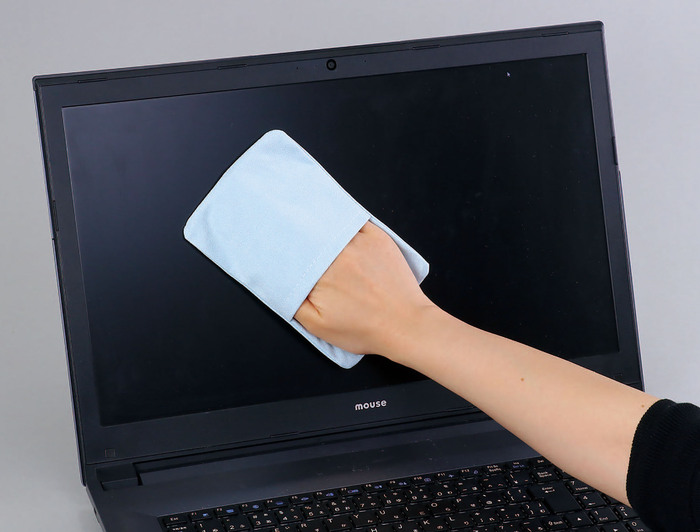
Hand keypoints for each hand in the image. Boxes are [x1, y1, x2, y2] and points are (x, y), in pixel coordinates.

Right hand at [294, 221, 434, 357]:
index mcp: (319, 275)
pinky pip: (352, 220)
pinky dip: (340, 219)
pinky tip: (334, 223)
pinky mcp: (376, 237)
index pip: (293, 255)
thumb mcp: (319, 327)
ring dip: (317, 226)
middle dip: (298, 238)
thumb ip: (294, 303)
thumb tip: (281, 282)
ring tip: (306, 223)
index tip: (278, 248)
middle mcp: (337, 254)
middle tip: (288, 233)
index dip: (284, 252)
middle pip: (309, 238)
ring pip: (329, 226)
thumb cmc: (365, 329)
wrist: (405, 325)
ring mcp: (358, 242)